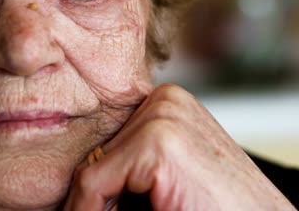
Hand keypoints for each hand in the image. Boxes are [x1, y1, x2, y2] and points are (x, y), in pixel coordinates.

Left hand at [64, 84, 294, 210]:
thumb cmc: (218, 204)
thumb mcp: (170, 173)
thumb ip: (132, 165)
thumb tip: (80, 182)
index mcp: (168, 103)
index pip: (112, 142)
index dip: (99, 181)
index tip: (87, 204)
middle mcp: (166, 99)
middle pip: (101, 152)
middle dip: (98, 192)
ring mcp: (162, 116)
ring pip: (92, 168)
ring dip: (93, 204)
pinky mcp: (157, 142)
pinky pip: (93, 182)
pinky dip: (86, 210)